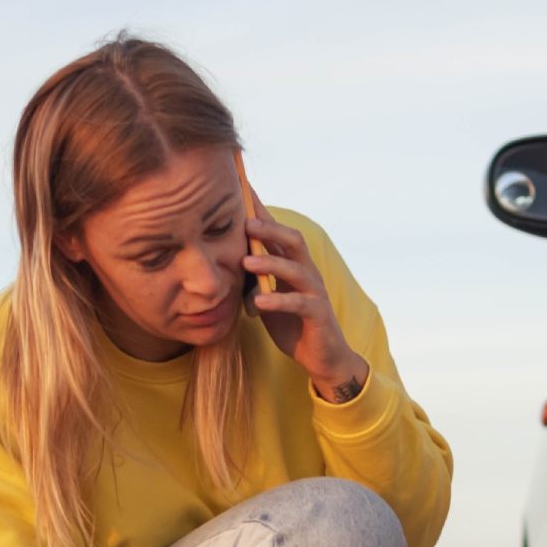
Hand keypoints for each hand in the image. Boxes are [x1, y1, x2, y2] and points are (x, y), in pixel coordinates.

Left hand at [239, 201, 367, 397]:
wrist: (321, 357)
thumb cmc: (292, 324)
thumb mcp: (266, 298)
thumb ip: (252, 279)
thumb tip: (225, 261)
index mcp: (293, 265)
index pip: (277, 231)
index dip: (262, 211)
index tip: (243, 189)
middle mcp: (307, 272)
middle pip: (292, 240)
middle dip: (269, 230)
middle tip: (244, 224)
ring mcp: (315, 292)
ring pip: (296, 268)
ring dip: (270, 263)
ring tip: (246, 263)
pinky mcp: (319, 314)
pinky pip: (300, 303)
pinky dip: (279, 301)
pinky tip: (259, 301)